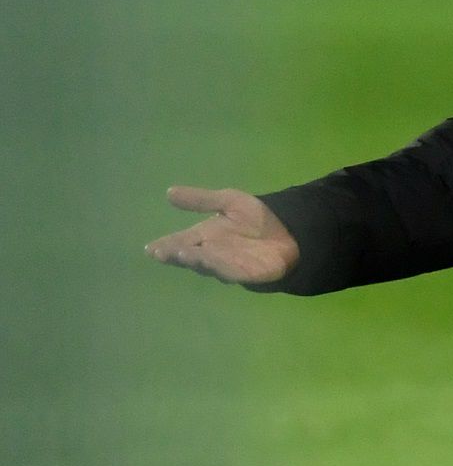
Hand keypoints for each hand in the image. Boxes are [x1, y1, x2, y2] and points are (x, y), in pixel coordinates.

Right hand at [145, 186, 298, 285]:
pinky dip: (219, 264)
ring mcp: (227, 265)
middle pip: (190, 256)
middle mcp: (211, 254)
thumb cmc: (256, 219)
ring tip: (183, 252)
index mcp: (203, 237)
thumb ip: (201, 200)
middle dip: (177, 254)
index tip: (150, 248)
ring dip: (196, 259)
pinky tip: (210, 257)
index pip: (179, 242)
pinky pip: (230, 270)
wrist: (289, 229)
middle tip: (164, 252)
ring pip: (208, 264)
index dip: (165, 246)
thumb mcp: (229, 202)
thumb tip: (169, 192)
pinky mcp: (246, 273)